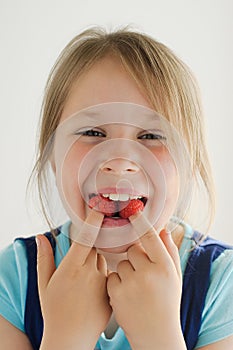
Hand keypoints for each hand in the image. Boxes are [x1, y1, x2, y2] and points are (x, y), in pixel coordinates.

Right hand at [37, 210, 111, 349]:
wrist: (70, 338)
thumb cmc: (54, 310)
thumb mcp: (44, 284)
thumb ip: (44, 258)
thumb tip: (42, 237)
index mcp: (71, 268)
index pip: (86, 238)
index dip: (93, 222)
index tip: (99, 210)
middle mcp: (90, 273)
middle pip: (95, 249)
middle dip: (89, 250)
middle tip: (80, 263)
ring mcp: (103, 284)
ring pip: (103, 262)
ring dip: (96, 264)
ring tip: (84, 282)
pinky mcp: (111, 293)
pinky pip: (110, 276)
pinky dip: (103, 278)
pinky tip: (93, 291)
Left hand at [107, 212, 185, 349]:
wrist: (156, 334)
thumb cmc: (167, 301)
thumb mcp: (174, 277)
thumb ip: (169, 251)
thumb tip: (162, 227)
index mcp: (165, 267)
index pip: (150, 237)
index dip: (140, 221)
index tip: (133, 210)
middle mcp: (149, 274)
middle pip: (132, 250)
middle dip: (135, 257)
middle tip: (143, 273)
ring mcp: (131, 284)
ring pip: (121, 263)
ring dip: (126, 271)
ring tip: (136, 288)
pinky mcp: (116, 294)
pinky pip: (112, 276)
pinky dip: (116, 283)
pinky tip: (127, 295)